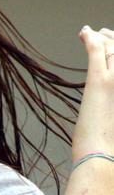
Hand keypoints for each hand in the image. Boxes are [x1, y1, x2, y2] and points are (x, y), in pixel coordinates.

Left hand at [71, 26, 113, 167]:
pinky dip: (89, 40)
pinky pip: (96, 52)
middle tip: (103, 35)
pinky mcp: (100, 82)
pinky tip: (84, 33)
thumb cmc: (113, 154)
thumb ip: (110, 109)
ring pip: (112, 49)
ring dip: (101, 39)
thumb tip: (108, 114)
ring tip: (91, 34)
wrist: (105, 161)